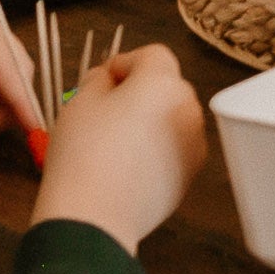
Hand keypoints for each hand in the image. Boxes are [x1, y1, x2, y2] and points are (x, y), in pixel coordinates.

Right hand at [31, 41, 206, 251]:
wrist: (94, 218)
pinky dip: (158, 149)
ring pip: (173, 118)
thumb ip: (99, 79)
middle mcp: (188, 108)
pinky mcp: (190, 175)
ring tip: (116, 142)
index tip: (103, 81)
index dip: (125, 63)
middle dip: (140, 92)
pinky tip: (129, 166)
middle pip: (167, 86)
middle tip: (105, 112)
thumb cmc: (83, 152)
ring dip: (151, 120)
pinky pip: (175, 148)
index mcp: (163, 83)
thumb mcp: (80, 103)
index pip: (152, 55)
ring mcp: (194, 144)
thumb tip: (109, 78)